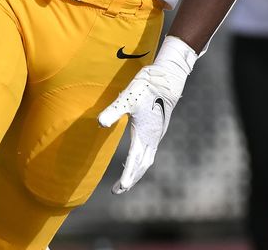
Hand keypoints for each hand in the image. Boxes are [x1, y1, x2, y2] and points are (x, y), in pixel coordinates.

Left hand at [97, 35, 197, 193]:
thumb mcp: (127, 98)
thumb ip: (113, 111)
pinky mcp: (158, 129)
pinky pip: (150, 152)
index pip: (135, 162)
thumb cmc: (147, 86)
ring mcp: (157, 134)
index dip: (127, 177)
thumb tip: (100, 123)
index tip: (120, 189)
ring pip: (147, 160)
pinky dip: (142, 161)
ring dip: (137, 171)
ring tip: (126, 181)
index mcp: (145, 134)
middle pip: (142, 166)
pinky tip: (136, 159)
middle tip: (118, 190)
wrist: (168, 77)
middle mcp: (153, 138)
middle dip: (131, 179)